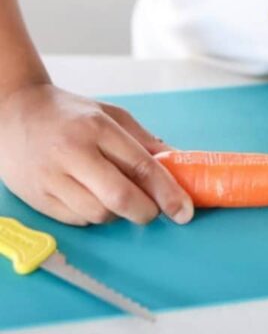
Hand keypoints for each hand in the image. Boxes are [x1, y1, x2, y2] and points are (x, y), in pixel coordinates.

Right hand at [0, 83, 193, 225]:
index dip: (167, 192)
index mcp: (97, 128)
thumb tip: (179, 161)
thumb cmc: (70, 114)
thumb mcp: (112, 115)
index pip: (141, 166)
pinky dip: (95, 215)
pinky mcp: (38, 198)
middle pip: (120, 197)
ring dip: (119, 213)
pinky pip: (78, 220)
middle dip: (146, 211)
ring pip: (99, 214)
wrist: (15, 112)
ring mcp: (52, 178)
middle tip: (155, 210)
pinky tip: (94, 197)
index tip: (184, 210)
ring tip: (118, 195)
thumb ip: (145, 140)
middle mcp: (73, 153)